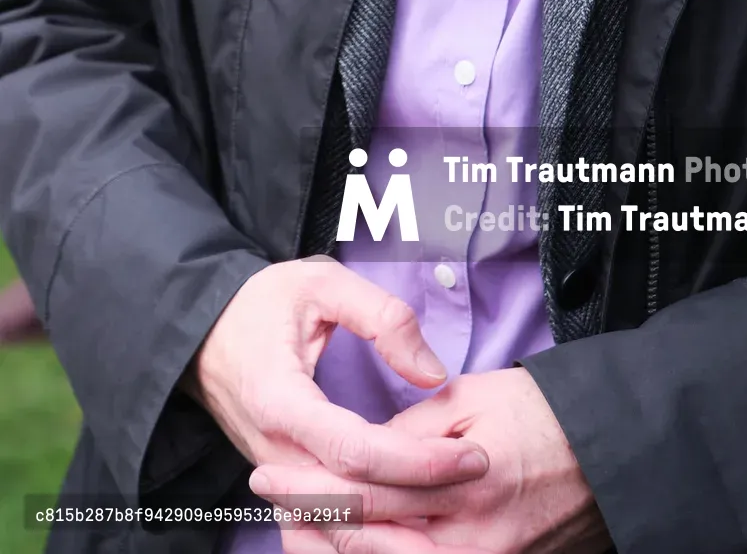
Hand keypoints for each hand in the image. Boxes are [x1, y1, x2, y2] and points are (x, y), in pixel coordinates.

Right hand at [186, 257, 488, 497]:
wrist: (203, 331)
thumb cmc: (262, 303)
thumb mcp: (322, 282)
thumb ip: (382, 317)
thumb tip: (433, 373)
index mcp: (280, 400)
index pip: (356, 450)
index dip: (417, 460)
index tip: (468, 453)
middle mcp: (273, 452)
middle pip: (352, 497)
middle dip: (418, 494)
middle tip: (477, 470)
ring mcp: (274, 474)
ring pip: (335, 522)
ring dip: (394, 522)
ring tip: (452, 501)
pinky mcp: (280, 483)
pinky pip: (320, 524)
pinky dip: (364, 531)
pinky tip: (407, 522)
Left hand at [251, 367, 608, 553]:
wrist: (612, 455)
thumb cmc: (545, 414)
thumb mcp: (477, 399)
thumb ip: (413, 430)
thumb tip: (365, 449)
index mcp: (463, 482)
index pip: (365, 488)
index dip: (310, 483)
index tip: (268, 469)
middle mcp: (468, 538)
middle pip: (366, 538)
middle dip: (308, 520)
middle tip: (268, 496)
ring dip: (334, 551)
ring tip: (296, 527)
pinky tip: (348, 548)